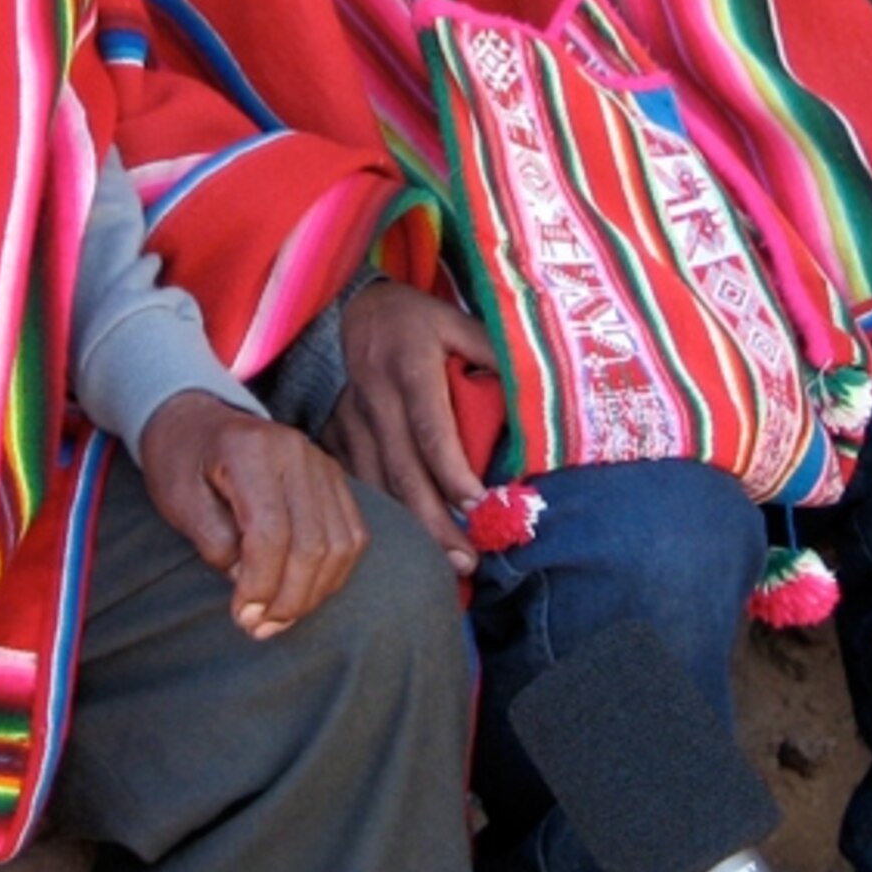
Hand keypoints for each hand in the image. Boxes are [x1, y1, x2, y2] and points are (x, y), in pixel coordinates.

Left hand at [138, 390, 368, 636]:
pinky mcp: (335, 479)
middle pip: (312, 542)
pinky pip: (352, 536)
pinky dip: (333, 574)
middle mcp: (297, 452)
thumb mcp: (178, 499)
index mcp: (251, 450)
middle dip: (288, 598)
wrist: (199, 419)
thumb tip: (249, 581)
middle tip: (258, 628)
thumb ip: (213, 541)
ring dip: (313, 593)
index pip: (271, 531)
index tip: (241, 617)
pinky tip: (303, 595)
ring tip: (278, 620)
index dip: (260, 584)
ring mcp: (322, 464)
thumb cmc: (182, 461)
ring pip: (340, 544)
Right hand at [326, 278, 497, 572]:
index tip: (479, 507)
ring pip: (376, 485)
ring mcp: (350, 419)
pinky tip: (406, 545)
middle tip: (466, 561)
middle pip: (402, 470)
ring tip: (445, 565)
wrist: (353, 307)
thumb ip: (493, 352)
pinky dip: (382, 517)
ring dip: (409, 529)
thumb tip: (535, 395)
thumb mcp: (457, 320)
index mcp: (408, 366)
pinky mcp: (336, 434)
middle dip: (433, 522)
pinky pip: (357, 485)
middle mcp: (375, 397)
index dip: (453, 472)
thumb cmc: (416, 319)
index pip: (431, 428)